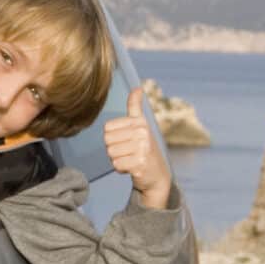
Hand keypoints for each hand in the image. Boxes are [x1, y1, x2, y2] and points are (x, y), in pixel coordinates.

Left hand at [103, 87, 171, 208]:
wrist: (157, 175)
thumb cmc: (144, 148)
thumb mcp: (141, 125)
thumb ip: (135, 107)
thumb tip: (137, 88)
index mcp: (140, 122)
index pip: (107, 128)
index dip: (113, 138)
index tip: (126, 141)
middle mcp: (142, 133)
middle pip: (107, 141)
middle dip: (114, 149)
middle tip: (128, 152)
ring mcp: (142, 148)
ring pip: (111, 153)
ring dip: (118, 159)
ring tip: (131, 159)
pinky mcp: (140, 164)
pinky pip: (116, 165)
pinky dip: (121, 169)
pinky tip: (133, 168)